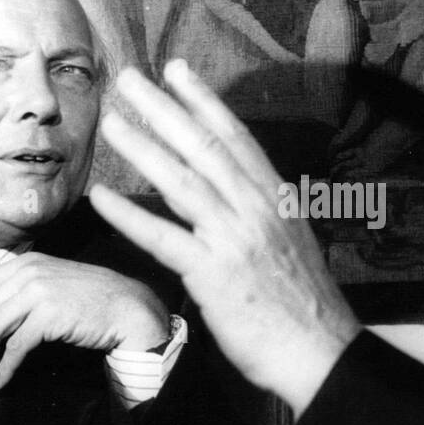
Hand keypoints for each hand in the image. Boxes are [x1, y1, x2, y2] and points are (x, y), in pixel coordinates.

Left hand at [0, 253, 168, 389]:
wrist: (129, 307)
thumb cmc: (93, 300)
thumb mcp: (53, 284)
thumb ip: (23, 291)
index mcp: (26, 263)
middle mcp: (28, 273)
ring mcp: (38, 292)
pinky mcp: (48, 315)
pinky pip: (15, 347)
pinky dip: (3, 368)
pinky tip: (0, 382)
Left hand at [89, 60, 361, 417]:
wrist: (321, 353)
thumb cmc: (306, 306)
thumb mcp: (292, 244)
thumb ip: (261, 215)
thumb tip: (230, 197)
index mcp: (277, 200)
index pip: (236, 138)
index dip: (204, 101)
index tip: (178, 71)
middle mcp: (257, 210)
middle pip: (203, 147)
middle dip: (164, 108)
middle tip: (129, 78)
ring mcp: (234, 240)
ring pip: (180, 182)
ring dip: (142, 148)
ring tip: (111, 122)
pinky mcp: (213, 275)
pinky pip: (162, 238)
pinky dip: (128, 216)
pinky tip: (102, 198)